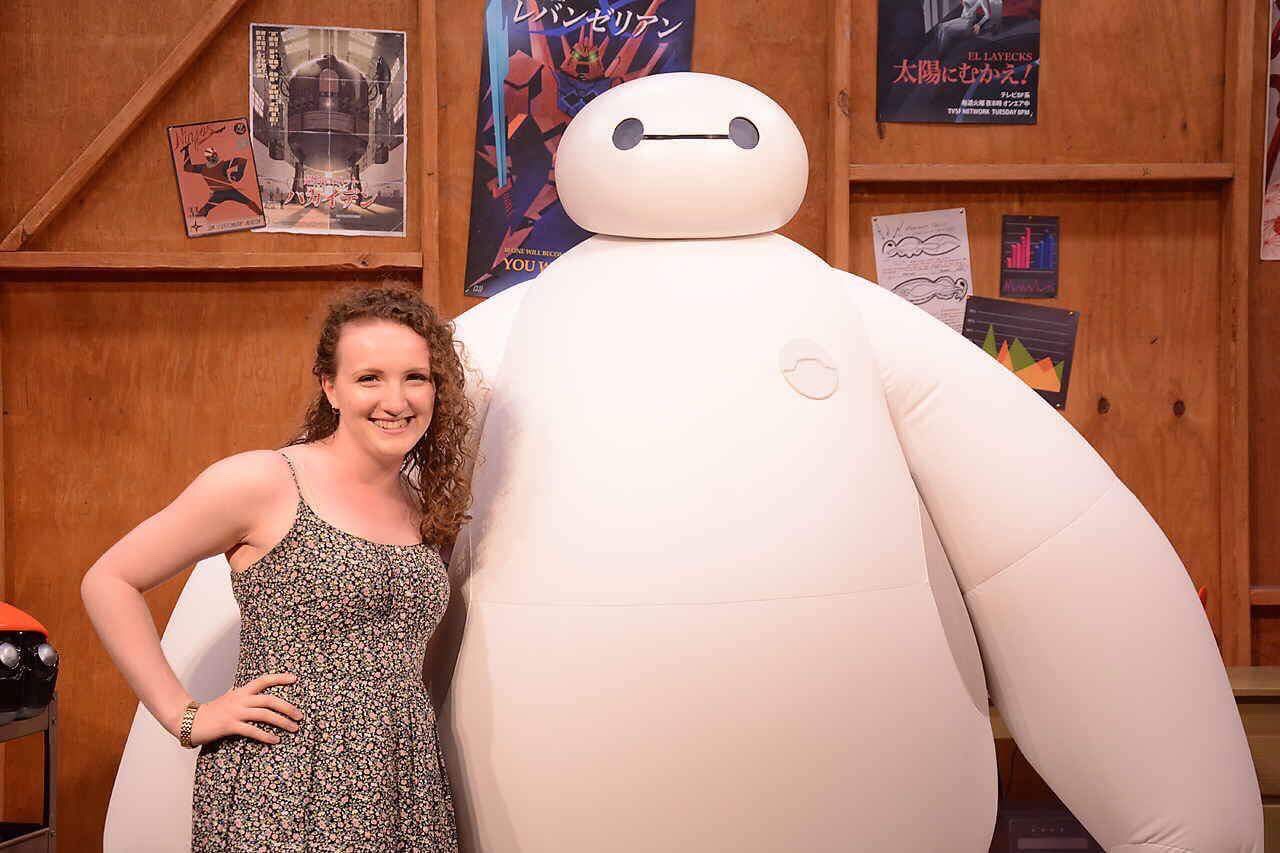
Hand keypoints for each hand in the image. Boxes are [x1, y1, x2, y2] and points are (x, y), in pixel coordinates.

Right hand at [185, 672, 303, 745]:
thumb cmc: (211, 711)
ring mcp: (235, 712)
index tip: (294, 679)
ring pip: (264, 715)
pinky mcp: (230, 726)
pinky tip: (275, 740)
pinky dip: (266, 735)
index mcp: (241, 691)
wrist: (190, 720)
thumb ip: (240, 693)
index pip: (263, 680)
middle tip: (300, 715)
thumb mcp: (228, 698)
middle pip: (269, 699)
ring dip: (282, 722)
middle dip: (287, 707)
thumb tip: (250, 690)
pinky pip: (252, 730)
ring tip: (293, 728)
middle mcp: (240, 699)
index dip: (279, 678)